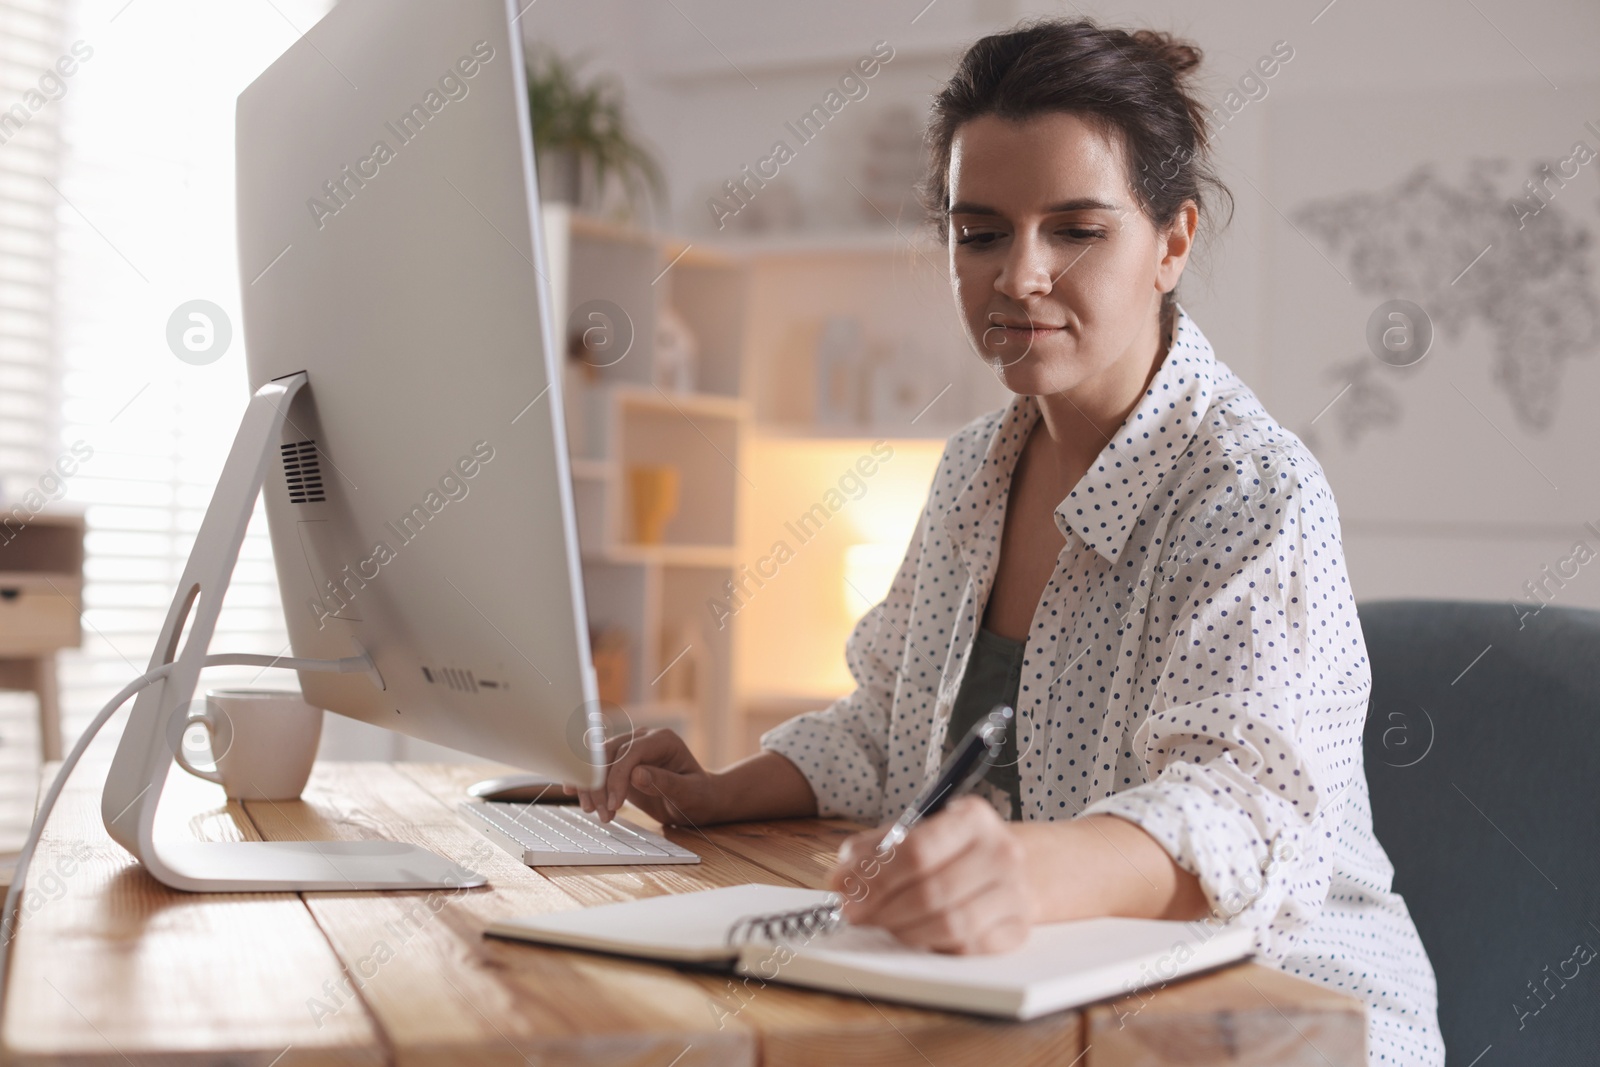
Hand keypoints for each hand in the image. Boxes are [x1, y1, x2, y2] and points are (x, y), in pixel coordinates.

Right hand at [563, 727, 720, 826]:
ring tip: (593, 812)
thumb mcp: (688, 793)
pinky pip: (597, 767)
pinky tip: (570, 790)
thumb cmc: (699, 796)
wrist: (699, 799)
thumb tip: (636, 774)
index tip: (614, 806)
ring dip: (590, 785)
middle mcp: (643, 738)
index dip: (617, 778)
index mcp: (662, 739)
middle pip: (608, 753)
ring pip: (597, 759)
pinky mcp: (620, 763)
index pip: (630, 753)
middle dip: (599, 784)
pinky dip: (584, 779)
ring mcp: (629, 749)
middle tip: (601, 814)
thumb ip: (665, 782)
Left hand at [826, 795, 1034, 953]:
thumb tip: (839, 881)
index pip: (917, 851)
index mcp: (972, 818)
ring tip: (886, 924)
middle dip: (883, 910)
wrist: (1005, 866)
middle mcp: (1001, 852)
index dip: (876, 878)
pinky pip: (967, 947)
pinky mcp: (1017, 930)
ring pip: (949, 924)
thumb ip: (872, 852)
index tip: (847, 894)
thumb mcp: (912, 833)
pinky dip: (934, 945)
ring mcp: (1014, 893)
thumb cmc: (950, 851)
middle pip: (931, 892)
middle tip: (857, 915)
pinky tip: (919, 934)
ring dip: (905, 930)